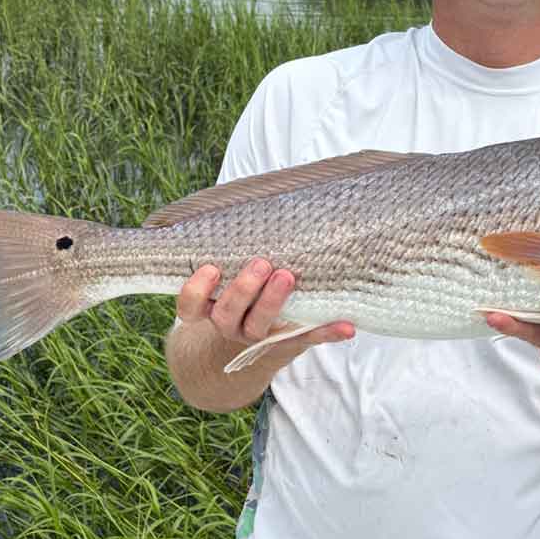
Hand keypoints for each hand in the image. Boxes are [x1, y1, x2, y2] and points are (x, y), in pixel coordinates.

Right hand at [177, 258, 353, 354]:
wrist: (262, 339)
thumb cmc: (247, 289)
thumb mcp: (232, 272)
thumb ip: (231, 248)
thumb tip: (251, 197)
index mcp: (213, 308)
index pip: (191, 307)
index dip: (196, 291)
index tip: (210, 268)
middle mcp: (232, 325)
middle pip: (227, 314)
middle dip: (243, 289)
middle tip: (261, 263)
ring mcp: (260, 336)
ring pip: (259, 327)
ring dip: (273, 302)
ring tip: (288, 276)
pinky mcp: (291, 341)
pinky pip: (308, 338)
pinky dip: (328, 332)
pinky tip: (348, 327)